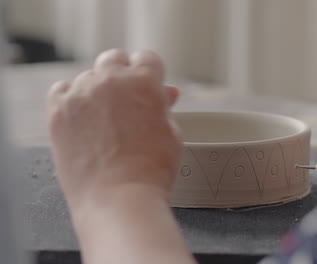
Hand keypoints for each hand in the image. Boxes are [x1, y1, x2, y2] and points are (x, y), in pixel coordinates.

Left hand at [47, 49, 181, 211]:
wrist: (118, 198)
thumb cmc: (150, 170)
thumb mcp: (172, 133)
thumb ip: (165, 106)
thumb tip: (165, 94)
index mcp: (144, 81)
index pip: (147, 58)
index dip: (151, 73)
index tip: (149, 85)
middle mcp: (110, 80)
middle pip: (115, 58)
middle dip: (123, 74)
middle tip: (128, 99)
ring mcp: (81, 94)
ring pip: (88, 76)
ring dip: (98, 89)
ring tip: (105, 118)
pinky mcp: (58, 111)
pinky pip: (62, 90)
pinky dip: (72, 98)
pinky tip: (82, 117)